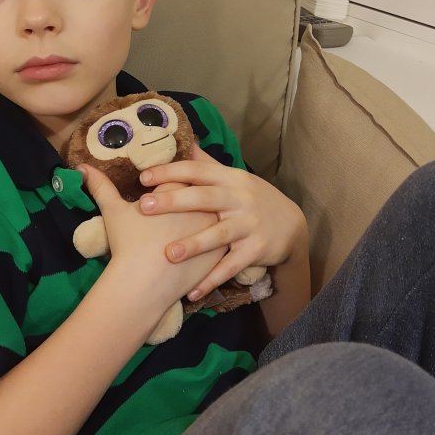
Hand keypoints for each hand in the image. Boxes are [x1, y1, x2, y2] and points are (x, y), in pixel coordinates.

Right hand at [78, 163, 226, 312]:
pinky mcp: (220, 253)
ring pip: (220, 214)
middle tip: (197, 190)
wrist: (144, 284)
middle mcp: (201, 205)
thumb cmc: (128, 243)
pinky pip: (224, 240)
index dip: (181, 171)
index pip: (185, 171)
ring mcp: (214, 229)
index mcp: (178, 190)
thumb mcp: (113, 211)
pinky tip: (219, 238)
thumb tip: (81, 167)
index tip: (181, 170)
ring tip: (214, 213)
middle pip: (206, 190)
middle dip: (203, 190)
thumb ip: (100, 185)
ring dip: (216, 213)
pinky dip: (220, 239)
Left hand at [137, 145, 306, 298]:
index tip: (143, 177)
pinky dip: (211, 280)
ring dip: (194, 244)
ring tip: (169, 254)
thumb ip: (207, 164)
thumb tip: (183, 141)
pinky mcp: (255, 250)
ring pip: (219, 235)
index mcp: (230, 178)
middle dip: (174, 201)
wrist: (292, 225)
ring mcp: (249, 225)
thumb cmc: (252, 199)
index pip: (197, 170)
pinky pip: (231, 267)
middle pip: (204, 198)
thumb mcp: (234, 178)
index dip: (170, 172)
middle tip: (144, 207)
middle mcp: (239, 199)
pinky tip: (191, 292)